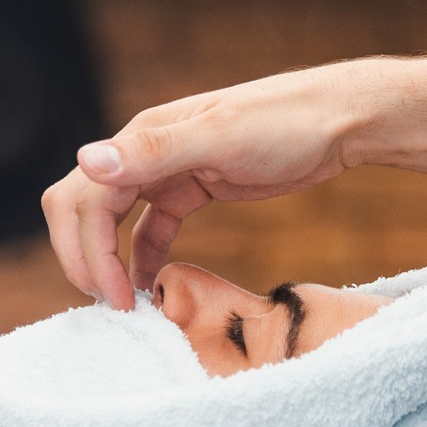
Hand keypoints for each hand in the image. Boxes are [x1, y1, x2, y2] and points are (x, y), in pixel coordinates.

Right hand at [42, 63, 370, 308]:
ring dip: (109, 260)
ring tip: (128, 305)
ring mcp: (168, 170)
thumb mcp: (222, 138)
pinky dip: (143, 257)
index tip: (118, 298)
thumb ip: (153, 151)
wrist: (342, 119)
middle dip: (87, 258)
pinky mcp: (193, 188)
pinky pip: (151, 227)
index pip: (85, 198)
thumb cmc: (288, 122)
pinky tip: (152, 286)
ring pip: (114, 219)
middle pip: (86, 208)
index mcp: (143, 136)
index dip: (89, 251)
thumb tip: (87, 160)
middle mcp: (146, 151)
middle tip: (113, 307)